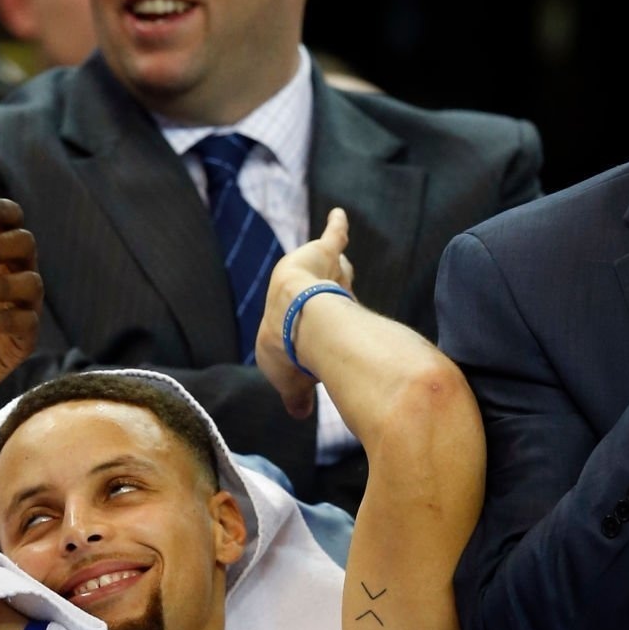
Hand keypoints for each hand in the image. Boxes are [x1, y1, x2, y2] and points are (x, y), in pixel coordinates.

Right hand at [255, 207, 355, 417]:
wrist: (295, 320)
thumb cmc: (288, 352)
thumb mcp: (291, 383)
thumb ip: (297, 396)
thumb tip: (298, 415)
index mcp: (291, 325)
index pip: (308, 327)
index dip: (315, 333)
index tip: (319, 341)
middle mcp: (303, 297)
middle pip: (320, 295)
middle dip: (326, 296)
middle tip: (333, 295)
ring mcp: (314, 274)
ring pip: (331, 271)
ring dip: (334, 269)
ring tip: (340, 260)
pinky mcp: (323, 253)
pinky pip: (334, 237)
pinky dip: (337, 226)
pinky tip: (340, 215)